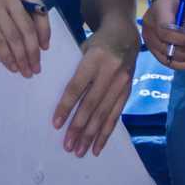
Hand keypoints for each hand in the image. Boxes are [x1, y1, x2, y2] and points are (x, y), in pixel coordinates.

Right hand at [0, 0, 50, 76]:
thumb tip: (33, 35)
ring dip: (21, 57)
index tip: (45, 48)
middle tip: (36, 67)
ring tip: (25, 71)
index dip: (43, 30)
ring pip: (14, 35)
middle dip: (33, 50)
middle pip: (27, 24)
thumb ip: (13, 6)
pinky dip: (6, 56)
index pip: (37, 8)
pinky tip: (10, 66)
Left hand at [54, 20, 136, 156]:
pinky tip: (97, 146)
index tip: (56, 124)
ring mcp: (122, 82)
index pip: (77, 87)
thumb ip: (76, 71)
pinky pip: (116, 115)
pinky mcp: (129, 90)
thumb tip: (62, 100)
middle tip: (67, 145)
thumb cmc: (98, 42)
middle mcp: (111, 71)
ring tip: (80, 151)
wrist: (126, 33)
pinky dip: (106, 132)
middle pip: (91, 104)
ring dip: (91, 135)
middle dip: (78, 127)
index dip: (66, 106)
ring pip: (104, 113)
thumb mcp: (84, 48)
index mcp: (95, 57)